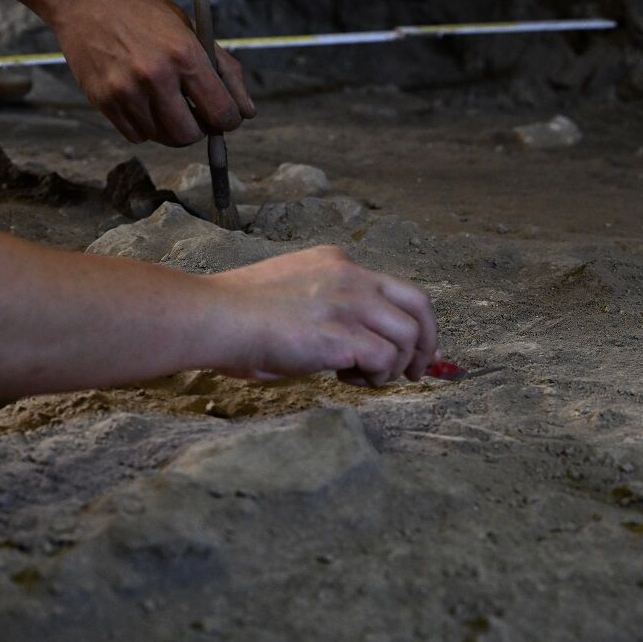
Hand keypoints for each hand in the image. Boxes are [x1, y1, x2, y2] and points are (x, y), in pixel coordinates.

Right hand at [40, 0, 254, 145]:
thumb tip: (247, 112)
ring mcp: (126, 92)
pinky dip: (144, 126)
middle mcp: (156, 77)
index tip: (223, 117)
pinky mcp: (103, 102)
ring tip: (163, 100)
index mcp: (184, 55)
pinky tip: (141, 100)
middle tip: (193, 113)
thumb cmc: (142, 11)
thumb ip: (224, 71)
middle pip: (190, 135)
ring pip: (162, 138)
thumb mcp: (190, 29)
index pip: (222, 113)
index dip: (228, 120)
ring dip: (169, 127)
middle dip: (198, 129)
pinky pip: (136, 136)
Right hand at [211, 247, 438, 387]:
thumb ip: (325, 306)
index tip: (417, 348)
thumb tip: (350, 346)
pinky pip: (386, 360)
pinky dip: (376, 377)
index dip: (416, 321)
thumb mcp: (292, 293)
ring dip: (394, 366)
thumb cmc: (238, 314)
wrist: (215, 317)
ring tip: (363, 379)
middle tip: (416, 372)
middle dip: (427, 344)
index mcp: (338, 263)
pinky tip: (347, 378)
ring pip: (407, 337)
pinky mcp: (343, 335)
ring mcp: (349, 303)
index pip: (398, 288)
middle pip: (420, 306)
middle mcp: (351, 276)